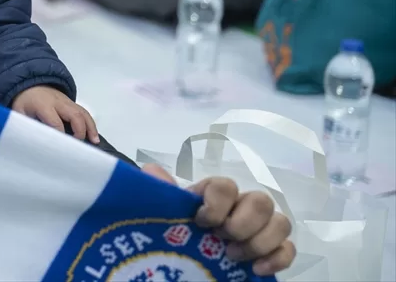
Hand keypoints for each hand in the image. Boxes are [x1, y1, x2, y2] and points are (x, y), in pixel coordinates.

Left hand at [11, 85, 98, 143]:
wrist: (28, 83)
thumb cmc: (24, 101)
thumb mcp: (19, 113)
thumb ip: (25, 127)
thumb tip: (30, 143)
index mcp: (43, 105)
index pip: (56, 123)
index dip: (61, 137)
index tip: (63, 150)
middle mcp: (58, 102)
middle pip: (74, 115)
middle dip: (79, 131)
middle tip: (79, 147)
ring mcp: (67, 101)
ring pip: (83, 113)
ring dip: (90, 128)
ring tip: (94, 142)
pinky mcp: (71, 103)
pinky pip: (83, 112)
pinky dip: (90, 124)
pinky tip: (94, 136)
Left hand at [141, 166, 294, 276]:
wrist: (188, 258)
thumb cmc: (177, 230)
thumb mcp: (164, 212)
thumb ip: (160, 191)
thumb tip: (152, 171)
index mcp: (215, 194)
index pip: (227, 185)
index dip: (217, 204)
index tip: (201, 222)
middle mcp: (242, 206)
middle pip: (261, 201)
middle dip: (242, 224)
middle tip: (222, 241)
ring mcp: (260, 228)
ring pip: (281, 222)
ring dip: (259, 242)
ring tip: (234, 257)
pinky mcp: (272, 251)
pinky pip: (289, 249)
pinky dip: (278, 259)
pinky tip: (257, 269)